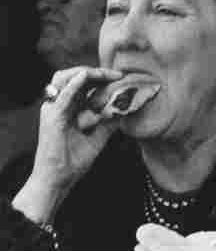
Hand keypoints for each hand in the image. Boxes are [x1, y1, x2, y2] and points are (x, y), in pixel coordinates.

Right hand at [26, 67, 122, 213]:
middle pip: (74, 75)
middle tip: (118, 75)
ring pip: (65, 77)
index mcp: (69, 108)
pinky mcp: (52, 116)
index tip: (122, 78)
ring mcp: (54, 108)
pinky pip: (64, 94)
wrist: (59, 179)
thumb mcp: (99, 137)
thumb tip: (127, 107)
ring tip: (107, 75)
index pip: (84, 83)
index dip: (102, 77)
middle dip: (97, 71)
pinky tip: (87, 76)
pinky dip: (75, 83)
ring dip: (87, 73)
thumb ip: (110, 121)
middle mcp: (60, 105)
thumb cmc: (74, 159)